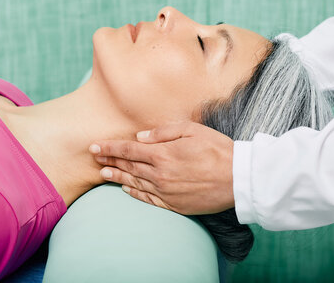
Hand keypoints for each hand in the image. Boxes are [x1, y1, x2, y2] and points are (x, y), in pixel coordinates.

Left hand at [89, 121, 234, 214]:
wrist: (238, 178)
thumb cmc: (217, 149)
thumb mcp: (191, 130)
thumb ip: (163, 132)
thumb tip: (140, 137)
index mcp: (162, 154)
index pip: (128, 149)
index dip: (109, 147)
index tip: (95, 146)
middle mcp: (159, 174)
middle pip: (128, 166)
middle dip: (109, 160)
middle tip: (94, 157)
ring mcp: (166, 191)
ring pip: (134, 182)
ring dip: (117, 177)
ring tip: (103, 173)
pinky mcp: (174, 204)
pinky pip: (148, 199)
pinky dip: (134, 193)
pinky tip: (126, 189)